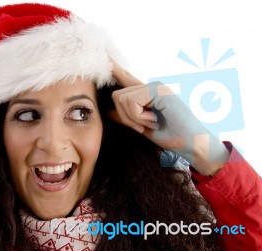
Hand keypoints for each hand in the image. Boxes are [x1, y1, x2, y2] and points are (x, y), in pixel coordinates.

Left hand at [109, 61, 228, 174]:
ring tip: (152, 123)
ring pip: (121, 98)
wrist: (193, 145)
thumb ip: (127, 118)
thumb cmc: (173, 138)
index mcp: (148, 93)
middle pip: (117, 95)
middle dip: (125, 117)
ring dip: (133, 118)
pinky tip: (154, 120)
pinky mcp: (159, 90)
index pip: (126, 79)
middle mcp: (152, 86)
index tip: (106, 55)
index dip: (115, 69)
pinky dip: (138, 116)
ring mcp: (156, 86)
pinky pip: (131, 101)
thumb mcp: (143, 128)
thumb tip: (108, 112)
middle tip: (143, 126)